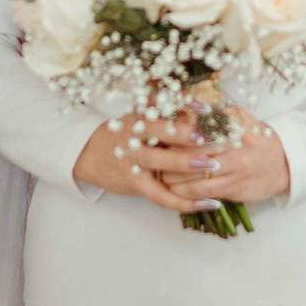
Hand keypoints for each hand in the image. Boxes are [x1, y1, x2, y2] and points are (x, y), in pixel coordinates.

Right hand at [74, 113, 218, 212]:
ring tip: (214, 166)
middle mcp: (136, 139)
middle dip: (190, 136)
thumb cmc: (122, 133)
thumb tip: (198, 102)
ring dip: (188, 164)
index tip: (208, 110)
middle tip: (216, 137)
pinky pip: (162, 197)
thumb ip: (164, 109)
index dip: (185, 109)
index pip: (163, 109)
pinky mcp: (136, 184)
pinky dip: (185, 202)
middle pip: (163, 135)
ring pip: (162, 164)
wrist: (89, 155)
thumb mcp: (138, 115)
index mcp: (139, 119)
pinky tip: (207, 203)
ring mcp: (135, 163)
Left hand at [151, 114, 292, 207]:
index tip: (156, 132)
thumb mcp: (240, 118)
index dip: (173, 131)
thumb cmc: (255, 139)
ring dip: (172, 176)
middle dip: (167, 155)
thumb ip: (215, 112)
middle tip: (151, 156)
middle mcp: (235, 146)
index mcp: (233, 124)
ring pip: (193, 174)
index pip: (197, 126)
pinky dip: (184, 191)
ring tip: (159, 173)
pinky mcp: (235, 188)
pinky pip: (202, 192)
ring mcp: (235, 168)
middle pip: (191, 151)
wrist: (285, 164)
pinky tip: (174, 189)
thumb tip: (186, 106)